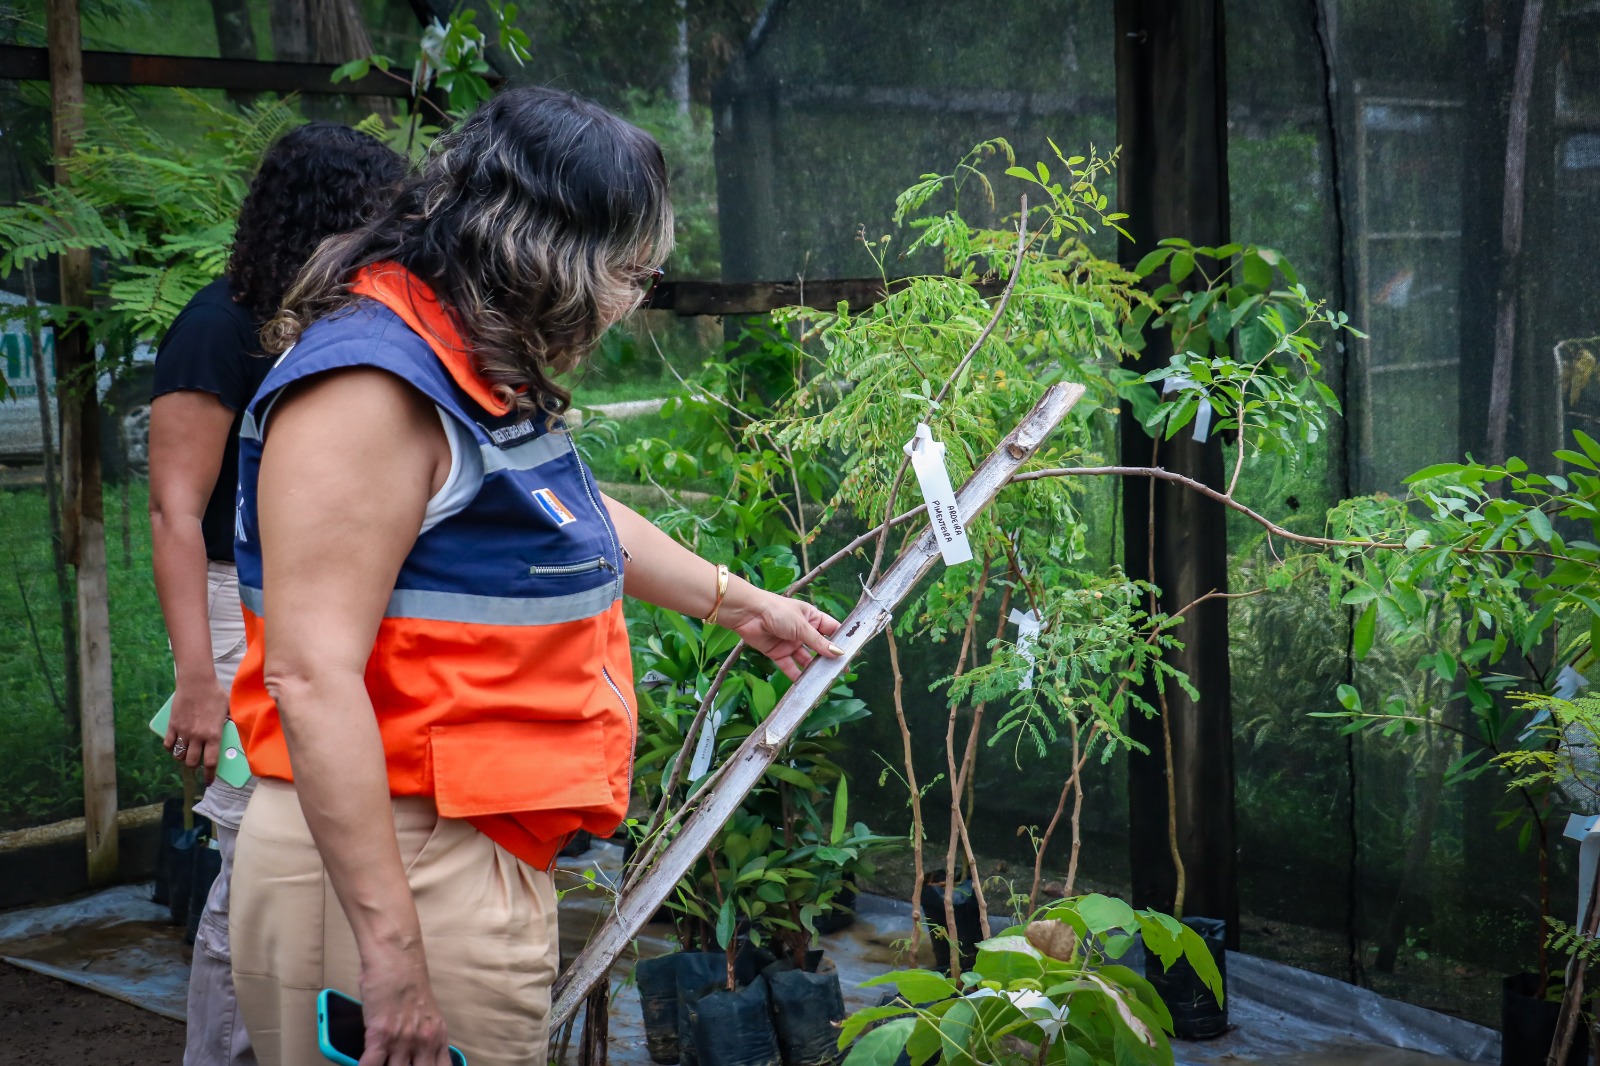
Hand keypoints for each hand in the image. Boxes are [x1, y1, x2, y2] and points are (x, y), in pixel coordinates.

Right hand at [164, 676, 227, 783]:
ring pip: (179, 756)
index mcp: (213, 735)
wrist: (196, 682)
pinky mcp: (172, 726)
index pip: (210, 763)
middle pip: (192, 763)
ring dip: (183, 758)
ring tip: (187, 755)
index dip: (209, 775)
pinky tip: (175, 747)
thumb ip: (233, 723)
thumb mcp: (229, 710)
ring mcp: (183, 732)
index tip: (208, 781)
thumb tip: (243, 731)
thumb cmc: (215, 694)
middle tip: (198, 764)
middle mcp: (197, 737)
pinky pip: (168, 745)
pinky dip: (171, 749)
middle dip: (195, 767)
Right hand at [357, 942, 451, 1065]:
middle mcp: (423, 1042)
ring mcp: (402, 1041)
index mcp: (437, 1037)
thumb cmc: (408, 981)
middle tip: (398, 1065)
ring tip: (382, 1063)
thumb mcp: (427, 1014)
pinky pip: (370, 1065)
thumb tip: (412, 1057)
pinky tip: (364, 1064)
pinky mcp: (380, 1036)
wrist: (396, 958)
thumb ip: (422, 1037)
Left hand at [722, 584, 842, 680]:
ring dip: (814, 669)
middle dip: (829, 658)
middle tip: (841, 671)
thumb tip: (838, 653)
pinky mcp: (777, 653)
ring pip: (806, 659)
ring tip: (825, 680)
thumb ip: (819, 642)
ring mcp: (790, 642)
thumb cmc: (777, 611)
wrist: (748, 614)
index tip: (853, 653)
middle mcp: (802, 630)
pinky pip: (790, 667)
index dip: (841, 640)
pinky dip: (796, 675)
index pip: (831, 629)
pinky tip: (805, 685)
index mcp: (811, 617)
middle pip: (820, 647)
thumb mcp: (801, 625)